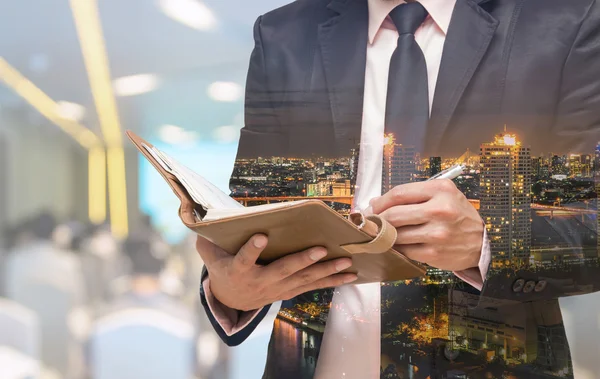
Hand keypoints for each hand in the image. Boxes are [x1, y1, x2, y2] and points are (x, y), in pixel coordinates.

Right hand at [196, 234, 357, 310]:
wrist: (232, 300)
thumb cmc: (223, 269)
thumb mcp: (210, 255)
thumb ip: (206, 241)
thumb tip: (196, 219)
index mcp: (239, 270)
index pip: (244, 259)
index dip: (252, 249)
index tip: (261, 236)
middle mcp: (260, 282)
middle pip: (283, 271)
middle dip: (303, 260)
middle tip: (321, 249)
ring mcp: (277, 289)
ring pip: (304, 280)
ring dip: (326, 271)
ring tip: (346, 262)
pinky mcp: (289, 291)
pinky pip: (313, 286)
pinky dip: (332, 280)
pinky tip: (350, 275)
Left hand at [369, 179, 483, 271]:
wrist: (480, 243)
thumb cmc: (457, 216)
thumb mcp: (442, 196)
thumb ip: (411, 196)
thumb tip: (375, 202)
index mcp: (440, 190)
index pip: (399, 193)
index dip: (381, 201)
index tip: (373, 207)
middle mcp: (440, 210)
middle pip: (394, 214)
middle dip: (377, 220)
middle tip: (372, 222)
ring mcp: (437, 233)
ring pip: (396, 234)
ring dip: (385, 236)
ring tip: (383, 233)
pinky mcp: (434, 253)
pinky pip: (404, 250)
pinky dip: (396, 248)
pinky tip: (397, 244)